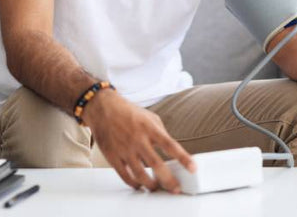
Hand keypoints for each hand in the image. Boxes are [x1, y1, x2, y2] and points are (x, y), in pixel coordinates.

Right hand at [81, 89, 195, 192]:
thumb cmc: (129, 112)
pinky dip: (134, 183)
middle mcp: (138, 139)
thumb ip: (161, 133)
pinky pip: (125, 175)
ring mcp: (124, 149)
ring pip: (140, 174)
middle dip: (168, 180)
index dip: (183, 158)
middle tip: (176, 188)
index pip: (170, 145)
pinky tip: (139, 185)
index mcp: (150, 128)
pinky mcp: (112, 156)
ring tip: (156, 188)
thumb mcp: (150, 117)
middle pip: (156, 164)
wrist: (103, 108)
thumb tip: (172, 150)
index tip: (193, 168)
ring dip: (151, 185)